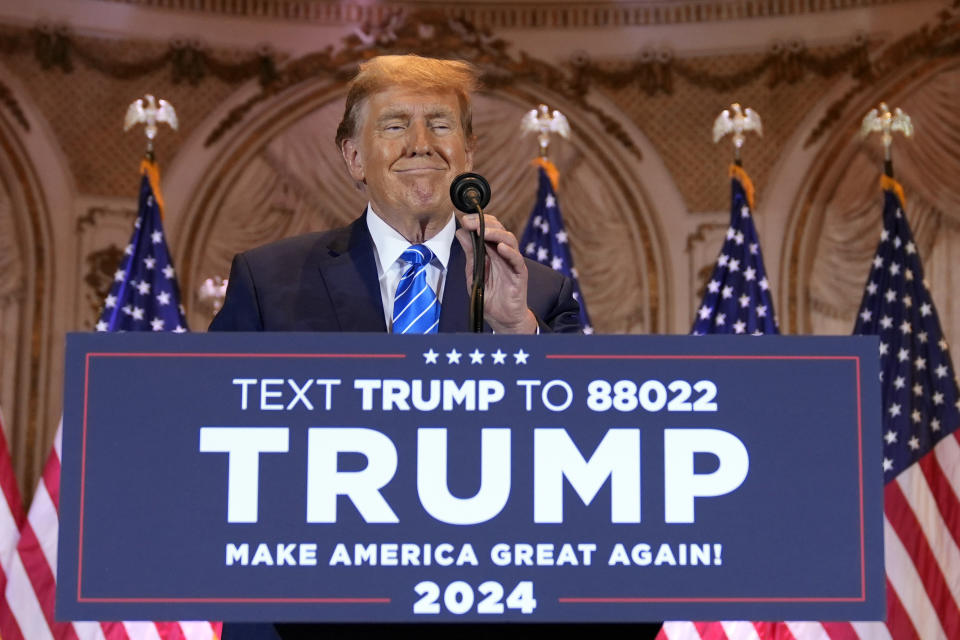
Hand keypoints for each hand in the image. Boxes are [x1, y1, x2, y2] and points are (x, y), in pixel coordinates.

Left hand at [456, 213, 537, 333]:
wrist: (502, 318)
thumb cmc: (489, 297)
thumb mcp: (473, 273)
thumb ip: (470, 253)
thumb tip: (460, 232)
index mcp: (492, 251)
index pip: (489, 228)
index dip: (477, 221)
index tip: (463, 219)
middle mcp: (504, 254)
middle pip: (499, 229)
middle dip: (483, 223)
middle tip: (469, 222)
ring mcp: (513, 262)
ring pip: (509, 240)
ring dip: (495, 234)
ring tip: (481, 232)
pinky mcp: (520, 274)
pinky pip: (517, 259)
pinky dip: (510, 252)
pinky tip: (500, 248)